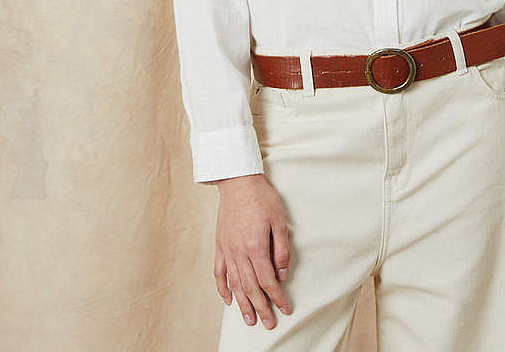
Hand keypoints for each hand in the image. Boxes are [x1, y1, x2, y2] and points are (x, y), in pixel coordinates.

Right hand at [214, 173, 291, 328]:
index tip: (285, 308)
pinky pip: (219, 272)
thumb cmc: (262, 198)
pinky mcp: (219, 245)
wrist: (238, 181)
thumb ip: (281, 249)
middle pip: (250, 287)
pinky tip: (228, 300)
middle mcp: (239, 252)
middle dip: (261, 307)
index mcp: (255, 246)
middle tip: (268, 323)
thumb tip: (282, 274)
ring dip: (242, 304)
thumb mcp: (279, 221)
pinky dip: (223, 288)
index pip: (267, 280)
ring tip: (249, 320)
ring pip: (234, 284)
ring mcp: (227, 249)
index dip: (277, 296)